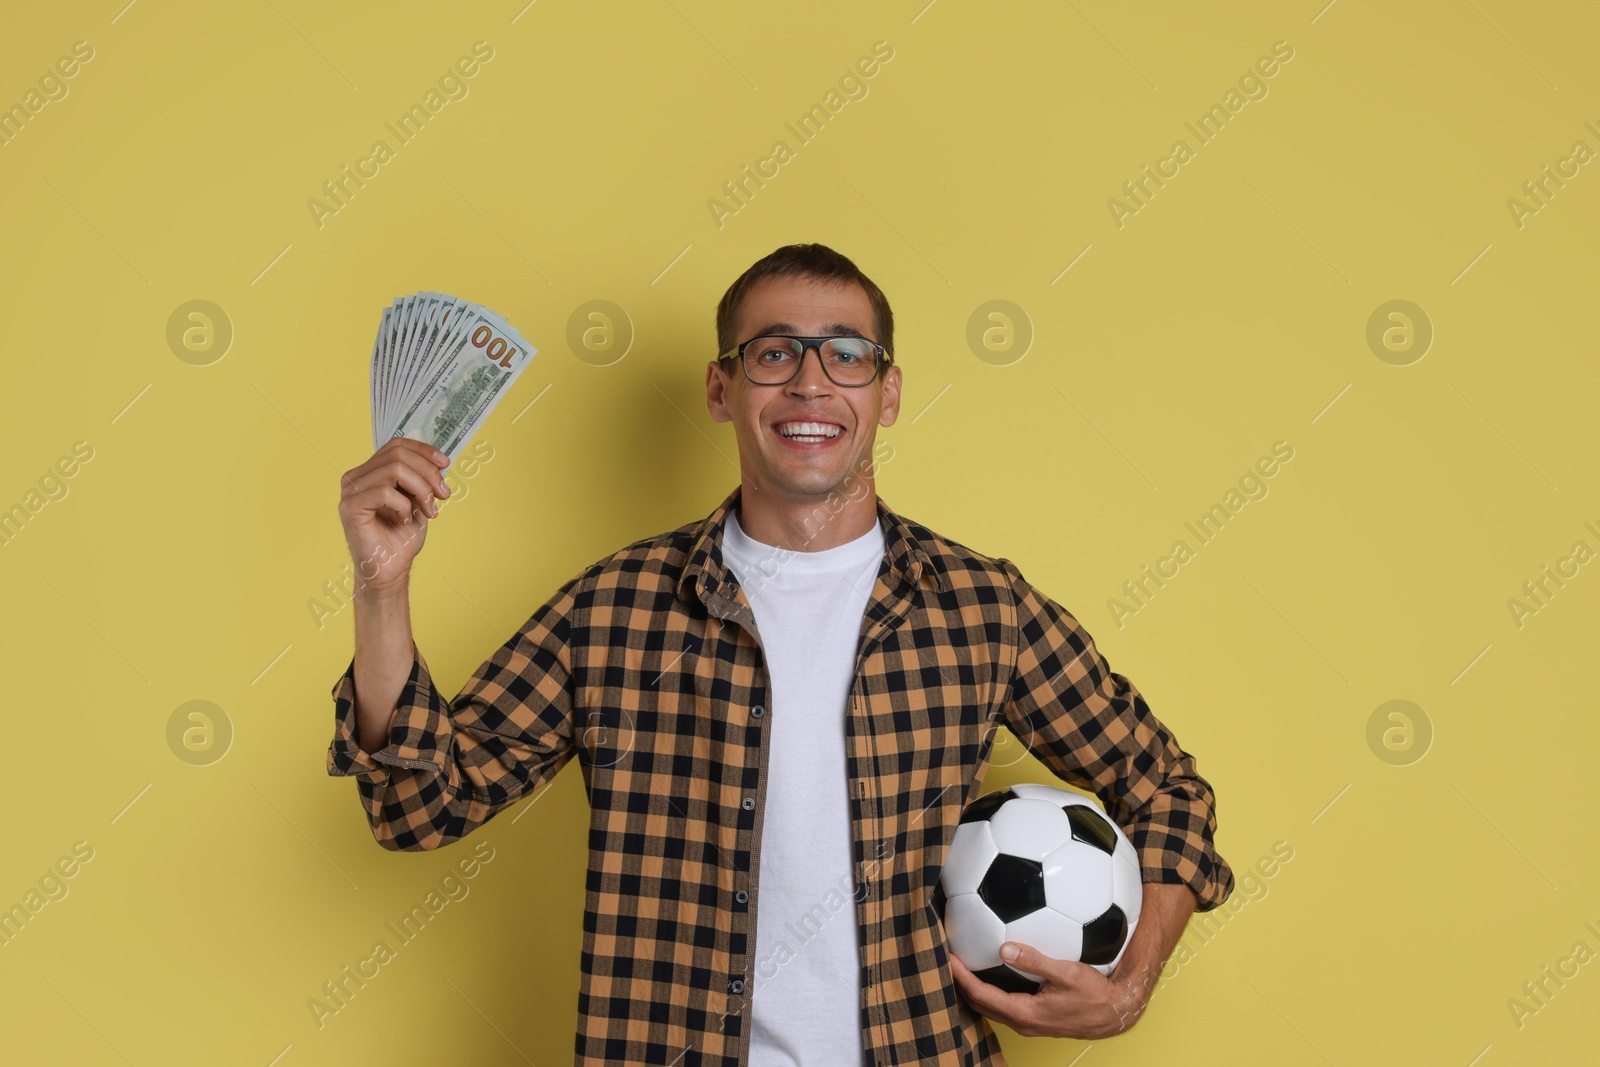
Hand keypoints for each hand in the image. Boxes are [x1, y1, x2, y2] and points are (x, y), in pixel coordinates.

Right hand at [337, 437, 450, 596]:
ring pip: (395, 470)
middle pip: (398, 454)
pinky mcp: (350, 507)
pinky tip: (404, 521)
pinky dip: (404, 506)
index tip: (446, 463)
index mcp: (370, 471)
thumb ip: (421, 478)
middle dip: (428, 472)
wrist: (390, 570)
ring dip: (421, 490)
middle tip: (443, 495)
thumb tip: (439, 459)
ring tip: (429, 511)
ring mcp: (349, 491)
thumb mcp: (418, 500)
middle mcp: (355, 477)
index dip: (423, 450)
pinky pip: (385, 492)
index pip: (396, 445)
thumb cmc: (401, 537)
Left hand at [949, 941, 1147, 1040]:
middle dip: (960, 984)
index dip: (960, 976)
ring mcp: (1027, 1023)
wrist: (1114, 1013)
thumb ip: (1035, 960)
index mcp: (1024, 1013)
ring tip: (961, 965)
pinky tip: (988, 973)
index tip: (947, 956)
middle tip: (946, 958)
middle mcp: (1021, 1022)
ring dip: (972, 988)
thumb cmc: (1094, 994)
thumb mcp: (1066, 973)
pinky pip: (1002, 1006)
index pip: (980, 995)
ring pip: (989, 1007)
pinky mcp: (1033, 1019)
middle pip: (978, 1004)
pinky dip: (987, 991)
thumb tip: (1005, 947)